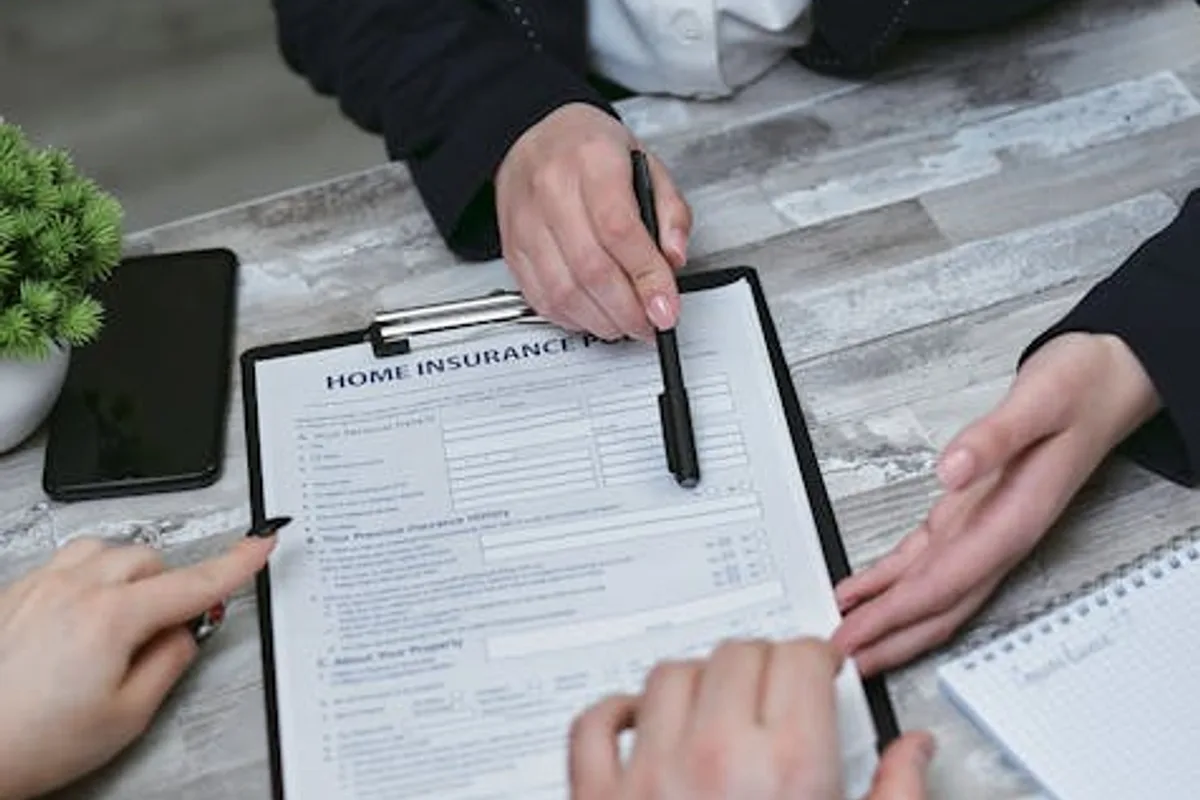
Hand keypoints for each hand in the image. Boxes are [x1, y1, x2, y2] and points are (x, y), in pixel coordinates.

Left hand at [0, 535, 275, 799]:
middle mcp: (73, 590)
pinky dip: (87, 580)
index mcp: (111, 618)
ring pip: (105, 551)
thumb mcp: (128, 716)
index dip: (236, 563)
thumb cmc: (30, 742)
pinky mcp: (13, 593)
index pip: (193, 582)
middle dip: (167, 586)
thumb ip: (170, 662)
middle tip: (162, 632)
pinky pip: (66, 562)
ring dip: (126, 575)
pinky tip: (79, 620)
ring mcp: (38, 586)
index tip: (260, 544)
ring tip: (119, 620)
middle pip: (148, 559)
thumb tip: (187, 631)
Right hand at [495, 103, 690, 341]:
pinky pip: (542, 299)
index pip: (620, 230)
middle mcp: (552, 191)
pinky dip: (574, 318)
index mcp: (592, 162)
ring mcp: (527, 224)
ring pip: (564, 292)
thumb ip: (670, 212)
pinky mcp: (514, 251)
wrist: (532, 137)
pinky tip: (595, 314)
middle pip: (592, 269)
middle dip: (628, 310)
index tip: (666, 307)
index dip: (647, 277)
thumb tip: (673, 258)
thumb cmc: (589, 150)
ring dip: (603, 320)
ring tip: (627, 323)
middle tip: (651, 323)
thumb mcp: (646, 164)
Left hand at [568, 638, 932, 799]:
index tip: (819, 670)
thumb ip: (895, 795)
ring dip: (697, 678)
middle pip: (736, 655)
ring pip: (668, 675)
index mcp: (789, 768)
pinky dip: (614, 711)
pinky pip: (594, 725)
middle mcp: (714, 757)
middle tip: (777, 687)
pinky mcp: (596, 799)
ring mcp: (648, 777)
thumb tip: (914, 750)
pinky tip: (640, 721)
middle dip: (764, 662)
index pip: (798, 659)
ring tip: (717, 702)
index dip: (816, 658)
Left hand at [834, 333, 1160, 675]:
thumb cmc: (1080, 391)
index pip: (946, 581)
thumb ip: (994, 437)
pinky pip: (927, 559)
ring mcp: (984, 529)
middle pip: (939, 605)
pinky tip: (865, 589)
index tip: (860, 633)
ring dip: (889, 617)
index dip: (897, 613)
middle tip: (842, 657)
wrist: (1108, 382)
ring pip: (932, 591)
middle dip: (889, 636)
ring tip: (847, 635)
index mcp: (1014, 519)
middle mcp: (999, 535)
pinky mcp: (972, 514)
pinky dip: (892, 578)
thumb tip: (952, 469)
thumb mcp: (1039, 401)